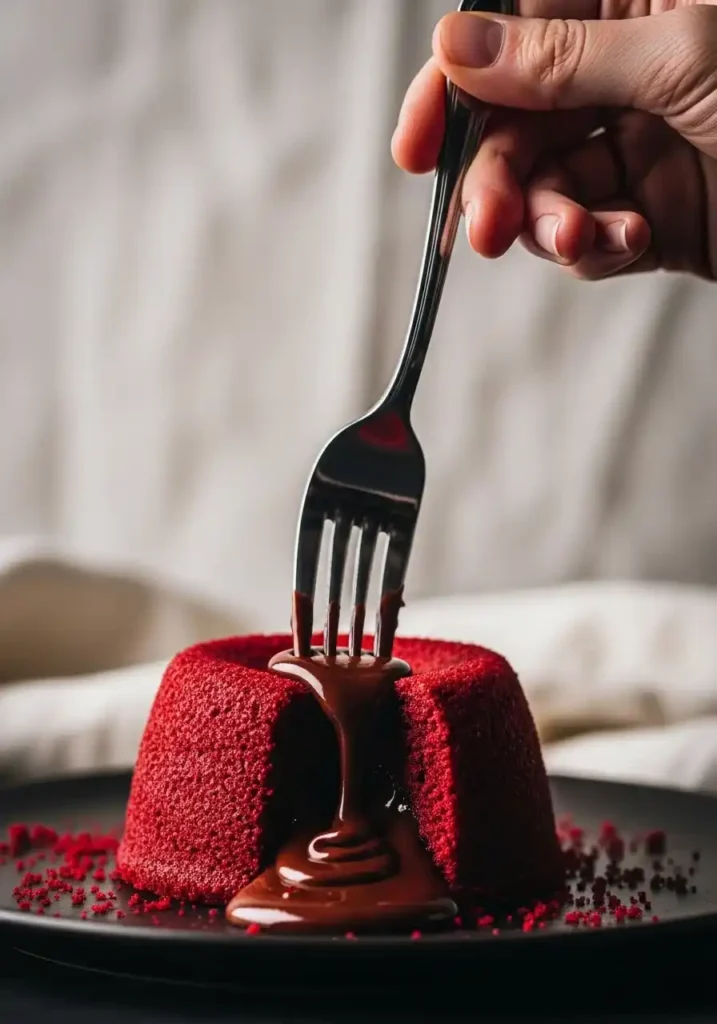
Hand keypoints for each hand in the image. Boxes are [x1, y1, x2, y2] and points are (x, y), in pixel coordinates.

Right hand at [392, 2, 716, 279]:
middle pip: (516, 127)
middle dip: (495, 180)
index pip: (511, 35)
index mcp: (632, 6)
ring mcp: (638, 147)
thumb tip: (457, 44)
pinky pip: (590, 236)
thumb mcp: (678, 56)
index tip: (416, 145)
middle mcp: (625, 75)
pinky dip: (595, 248)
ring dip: (545, 221)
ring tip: (570, 236)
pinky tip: (628, 238)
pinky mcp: (655, 215)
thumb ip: (561, 57)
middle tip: (486, 224)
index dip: (454, 88)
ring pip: (545, 190)